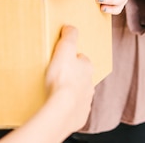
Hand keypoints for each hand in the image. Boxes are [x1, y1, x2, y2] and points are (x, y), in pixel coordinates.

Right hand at [0, 26, 93, 142]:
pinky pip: (73, 111)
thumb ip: (69, 36)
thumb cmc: (62, 79)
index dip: (71, 58)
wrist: (62, 109)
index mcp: (87, 68)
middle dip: (72, 76)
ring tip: (54, 93)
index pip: (81, 59)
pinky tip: (56, 107)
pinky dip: (67, 108)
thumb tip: (70, 27)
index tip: (62, 59)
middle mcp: (90, 85)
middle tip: (56, 76)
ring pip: (78, 94)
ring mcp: (85, 102)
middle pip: (81, 77)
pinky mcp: (79, 117)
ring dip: (70, 92)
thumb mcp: (64, 49)